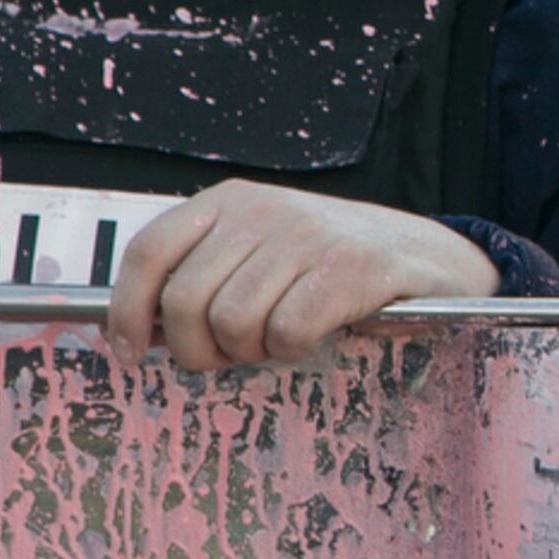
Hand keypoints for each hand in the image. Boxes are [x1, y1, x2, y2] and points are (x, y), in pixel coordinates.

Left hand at [105, 182, 498, 372]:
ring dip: (253, 352)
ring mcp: (310, 235)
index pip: (149, 252)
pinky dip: (295, 349)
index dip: (127, 311)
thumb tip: (135, 337)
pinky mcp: (353, 267)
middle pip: (184, 303)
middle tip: (232, 356)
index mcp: (232, 201)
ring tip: (279, 341)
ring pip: (233, 323)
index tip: (132, 353)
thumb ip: (203, 281)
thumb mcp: (260, 254)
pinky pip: (288, 331)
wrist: (432, 258)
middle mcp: (265, 210)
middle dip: (199, 350)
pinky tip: (315, 336)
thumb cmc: (333, 267)